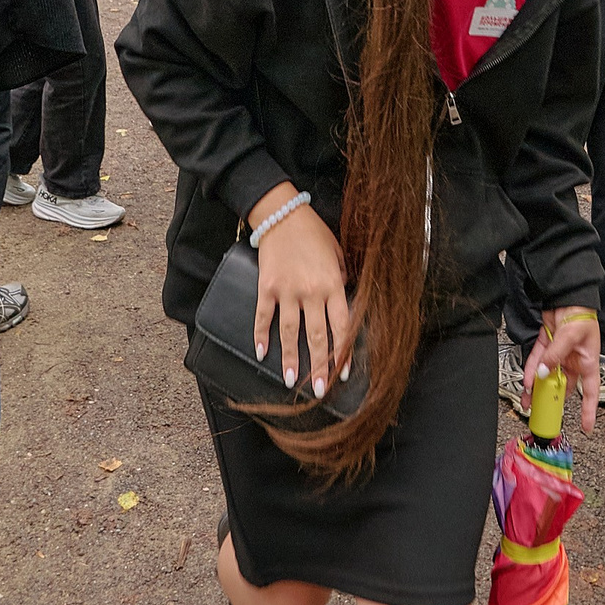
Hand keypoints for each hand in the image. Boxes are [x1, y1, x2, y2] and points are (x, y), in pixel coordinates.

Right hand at [249, 184, 350, 396]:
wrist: (283, 214)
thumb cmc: (314, 233)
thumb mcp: (338, 254)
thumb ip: (342, 279)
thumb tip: (343, 301)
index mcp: (333, 284)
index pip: (341, 326)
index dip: (342, 352)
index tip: (343, 373)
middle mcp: (312, 291)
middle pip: (317, 336)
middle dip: (319, 366)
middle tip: (319, 390)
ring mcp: (287, 290)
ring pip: (290, 332)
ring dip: (291, 359)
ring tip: (292, 381)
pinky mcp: (267, 286)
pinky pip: (264, 316)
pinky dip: (261, 335)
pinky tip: (261, 353)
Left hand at [528, 308, 601, 434]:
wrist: (568, 296)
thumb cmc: (581, 314)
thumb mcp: (571, 336)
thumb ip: (555, 356)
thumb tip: (544, 373)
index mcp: (588, 362)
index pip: (591, 392)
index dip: (589, 410)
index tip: (587, 427)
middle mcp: (574, 361)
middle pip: (564, 387)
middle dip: (553, 401)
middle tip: (545, 414)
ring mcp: (559, 355)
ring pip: (547, 377)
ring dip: (538, 389)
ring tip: (529, 402)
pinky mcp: (546, 346)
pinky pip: (537, 362)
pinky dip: (531, 371)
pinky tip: (527, 382)